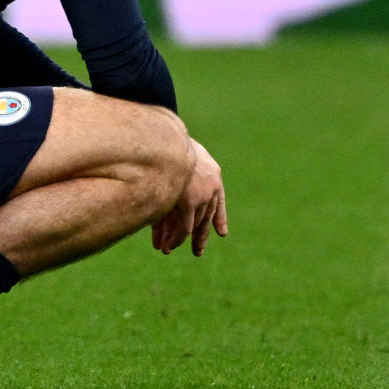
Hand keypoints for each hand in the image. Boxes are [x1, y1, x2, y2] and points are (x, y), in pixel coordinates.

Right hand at [151, 139, 226, 255]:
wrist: (171, 136)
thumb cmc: (173, 141)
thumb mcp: (184, 155)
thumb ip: (184, 168)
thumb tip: (172, 175)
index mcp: (214, 174)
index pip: (219, 201)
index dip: (219, 218)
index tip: (221, 232)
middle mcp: (211, 187)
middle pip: (206, 218)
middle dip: (200, 236)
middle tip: (198, 251)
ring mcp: (202, 196)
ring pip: (193, 226)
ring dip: (181, 239)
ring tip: (170, 249)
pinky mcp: (189, 203)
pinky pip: (184, 228)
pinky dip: (175, 239)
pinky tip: (167, 246)